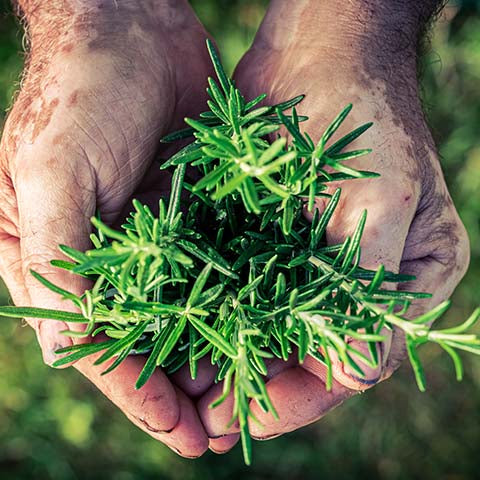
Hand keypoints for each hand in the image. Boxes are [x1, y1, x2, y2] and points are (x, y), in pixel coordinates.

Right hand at [0, 0, 215, 457]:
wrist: (127, 31)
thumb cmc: (77, 95)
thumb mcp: (51, 175)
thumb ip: (59, 261)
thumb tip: (63, 350)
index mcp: (57, 259)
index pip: (98, 345)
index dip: (138, 394)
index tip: (180, 434)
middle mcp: (105, 258)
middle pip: (145, 340)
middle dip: (180, 388)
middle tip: (221, 430)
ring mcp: (151, 238)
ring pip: (184, 313)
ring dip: (212, 354)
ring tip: (246, 396)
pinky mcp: (189, 213)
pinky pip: (212, 270)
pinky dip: (233, 304)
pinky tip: (259, 331)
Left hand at [197, 0, 469, 447]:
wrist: (320, 52)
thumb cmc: (364, 113)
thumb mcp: (380, 196)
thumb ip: (367, 285)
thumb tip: (355, 374)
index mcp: (406, 278)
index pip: (357, 360)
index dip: (304, 396)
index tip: (249, 416)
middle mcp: (362, 280)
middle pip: (309, 355)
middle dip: (256, 385)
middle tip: (201, 415)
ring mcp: (317, 260)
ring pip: (271, 330)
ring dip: (228, 357)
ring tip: (180, 386)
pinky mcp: (277, 239)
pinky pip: (246, 290)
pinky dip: (216, 314)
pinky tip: (181, 334)